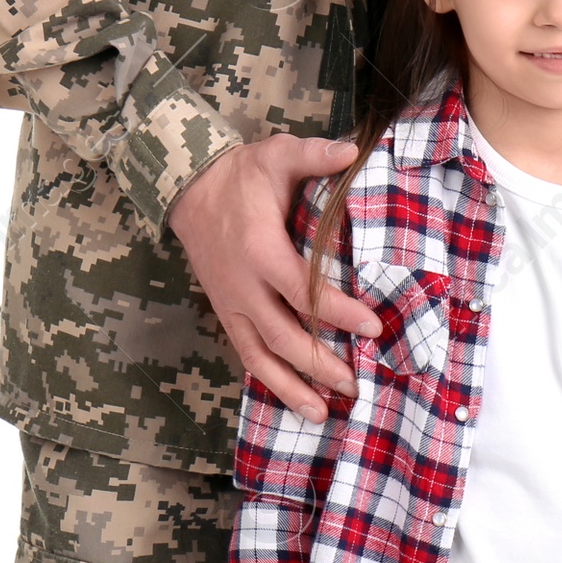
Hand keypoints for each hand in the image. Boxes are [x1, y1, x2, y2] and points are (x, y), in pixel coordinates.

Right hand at [169, 135, 381, 423]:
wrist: (189, 187)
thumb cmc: (242, 173)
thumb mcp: (278, 154)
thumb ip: (315, 154)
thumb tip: (353, 149)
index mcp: (259, 249)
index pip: (302, 290)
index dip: (336, 311)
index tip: (371, 327)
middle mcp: (243, 286)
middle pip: (282, 336)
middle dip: (319, 363)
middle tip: (355, 383)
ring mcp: (231, 304)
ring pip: (259, 356)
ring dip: (291, 387)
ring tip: (323, 413)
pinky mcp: (225, 313)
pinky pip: (245, 354)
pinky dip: (268, 380)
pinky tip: (293, 399)